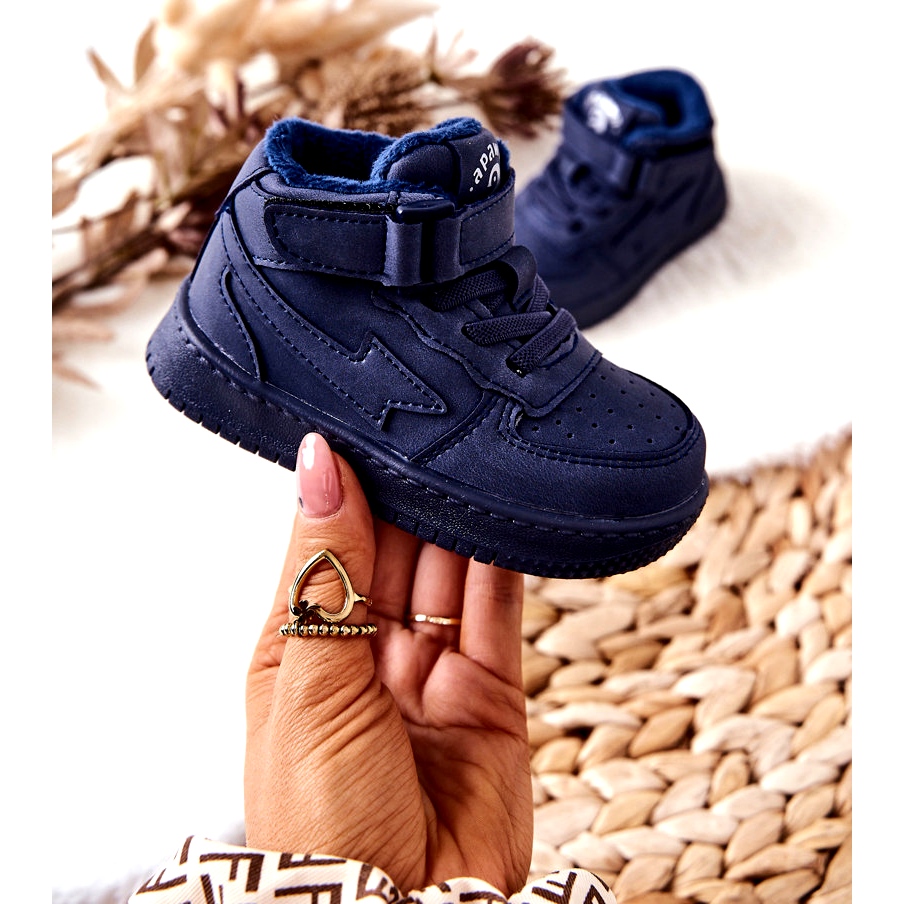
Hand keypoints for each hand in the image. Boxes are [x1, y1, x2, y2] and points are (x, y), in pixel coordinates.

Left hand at [244, 434, 532, 893]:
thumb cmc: (321, 820)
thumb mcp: (309, 680)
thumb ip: (324, 569)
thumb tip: (316, 467)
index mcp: (305, 650)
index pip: (326, 547)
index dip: (345, 489)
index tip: (363, 428)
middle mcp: (368, 656)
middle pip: (391, 552)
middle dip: (407, 496)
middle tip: (428, 429)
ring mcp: (431, 674)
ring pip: (446, 574)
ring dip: (457, 519)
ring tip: (470, 455)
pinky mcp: (492, 695)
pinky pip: (498, 611)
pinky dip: (503, 560)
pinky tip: (503, 512)